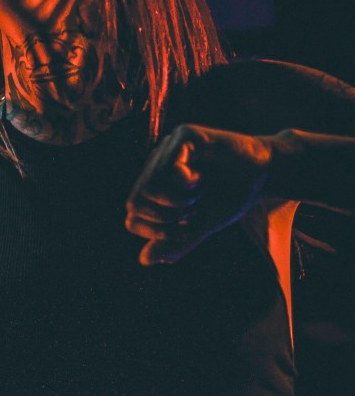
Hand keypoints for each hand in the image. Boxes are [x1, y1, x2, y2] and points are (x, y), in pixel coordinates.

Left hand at [125, 124, 273, 264]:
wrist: (264, 176)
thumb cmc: (231, 197)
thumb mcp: (201, 226)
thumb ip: (174, 242)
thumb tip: (144, 260)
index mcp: (155, 186)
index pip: (132, 217)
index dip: (156, 231)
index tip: (185, 228)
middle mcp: (156, 165)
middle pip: (135, 203)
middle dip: (166, 219)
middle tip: (193, 211)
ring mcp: (168, 148)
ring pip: (148, 187)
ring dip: (178, 202)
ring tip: (198, 195)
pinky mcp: (184, 135)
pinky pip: (168, 168)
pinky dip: (185, 183)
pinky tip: (201, 178)